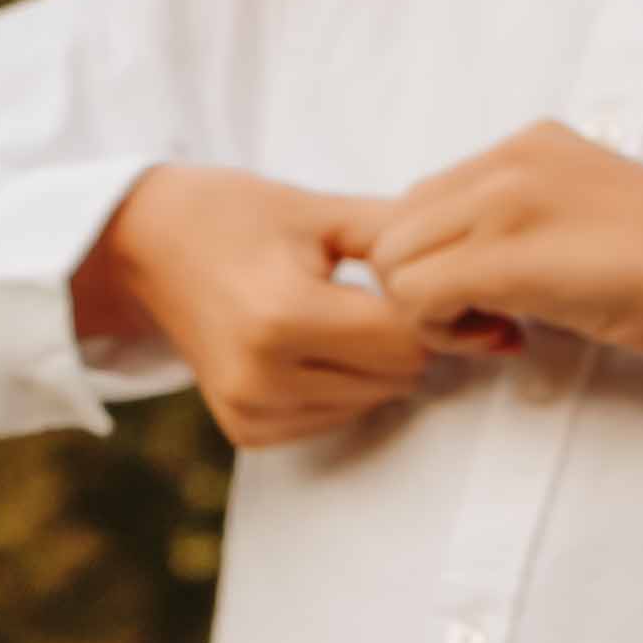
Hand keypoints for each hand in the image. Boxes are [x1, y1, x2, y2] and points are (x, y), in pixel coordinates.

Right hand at [75, 165, 446, 448]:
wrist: (148, 246)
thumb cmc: (240, 216)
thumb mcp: (326, 213)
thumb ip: (411, 245)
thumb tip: (494, 293)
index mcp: (283, 315)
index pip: (406, 338)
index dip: (432, 307)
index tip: (424, 278)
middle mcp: (262, 374)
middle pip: (397, 374)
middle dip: (405, 335)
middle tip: (373, 290)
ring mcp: (250, 409)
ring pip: (374, 400)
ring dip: (375, 362)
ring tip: (341, 312)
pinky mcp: (245, 429)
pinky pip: (336, 419)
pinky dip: (343, 385)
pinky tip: (314, 344)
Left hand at [361, 122, 642, 378]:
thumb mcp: (589, 218)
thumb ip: (526, 229)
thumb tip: (472, 277)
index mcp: (526, 148)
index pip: (424, 203)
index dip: (440, 263)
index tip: (493, 299)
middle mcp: (507, 159)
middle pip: (394, 229)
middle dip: (421, 288)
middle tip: (488, 323)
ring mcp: (505, 197)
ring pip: (392, 262)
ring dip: (428, 312)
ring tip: (498, 329)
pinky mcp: (507, 250)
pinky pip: (416, 296)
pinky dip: (444, 333)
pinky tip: (508, 339)